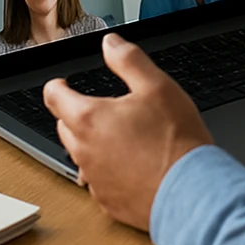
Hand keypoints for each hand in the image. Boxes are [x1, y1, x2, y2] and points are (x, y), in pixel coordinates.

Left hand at [44, 34, 212, 231]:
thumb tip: (110, 43)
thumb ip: (128, 59)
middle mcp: (84, 151)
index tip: (63, 84)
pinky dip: (106, 169)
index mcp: (89, 118)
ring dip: (90, 142)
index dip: (57, 85)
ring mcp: (94, 179)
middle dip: (74, 113)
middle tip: (100, 107)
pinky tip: (130, 164)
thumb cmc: (176, 140)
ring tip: (120, 135)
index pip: (54, 96)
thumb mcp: (157, 85)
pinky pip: (97, 180)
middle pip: (64, 126)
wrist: (191, 190)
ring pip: (79, 154)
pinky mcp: (107, 201)